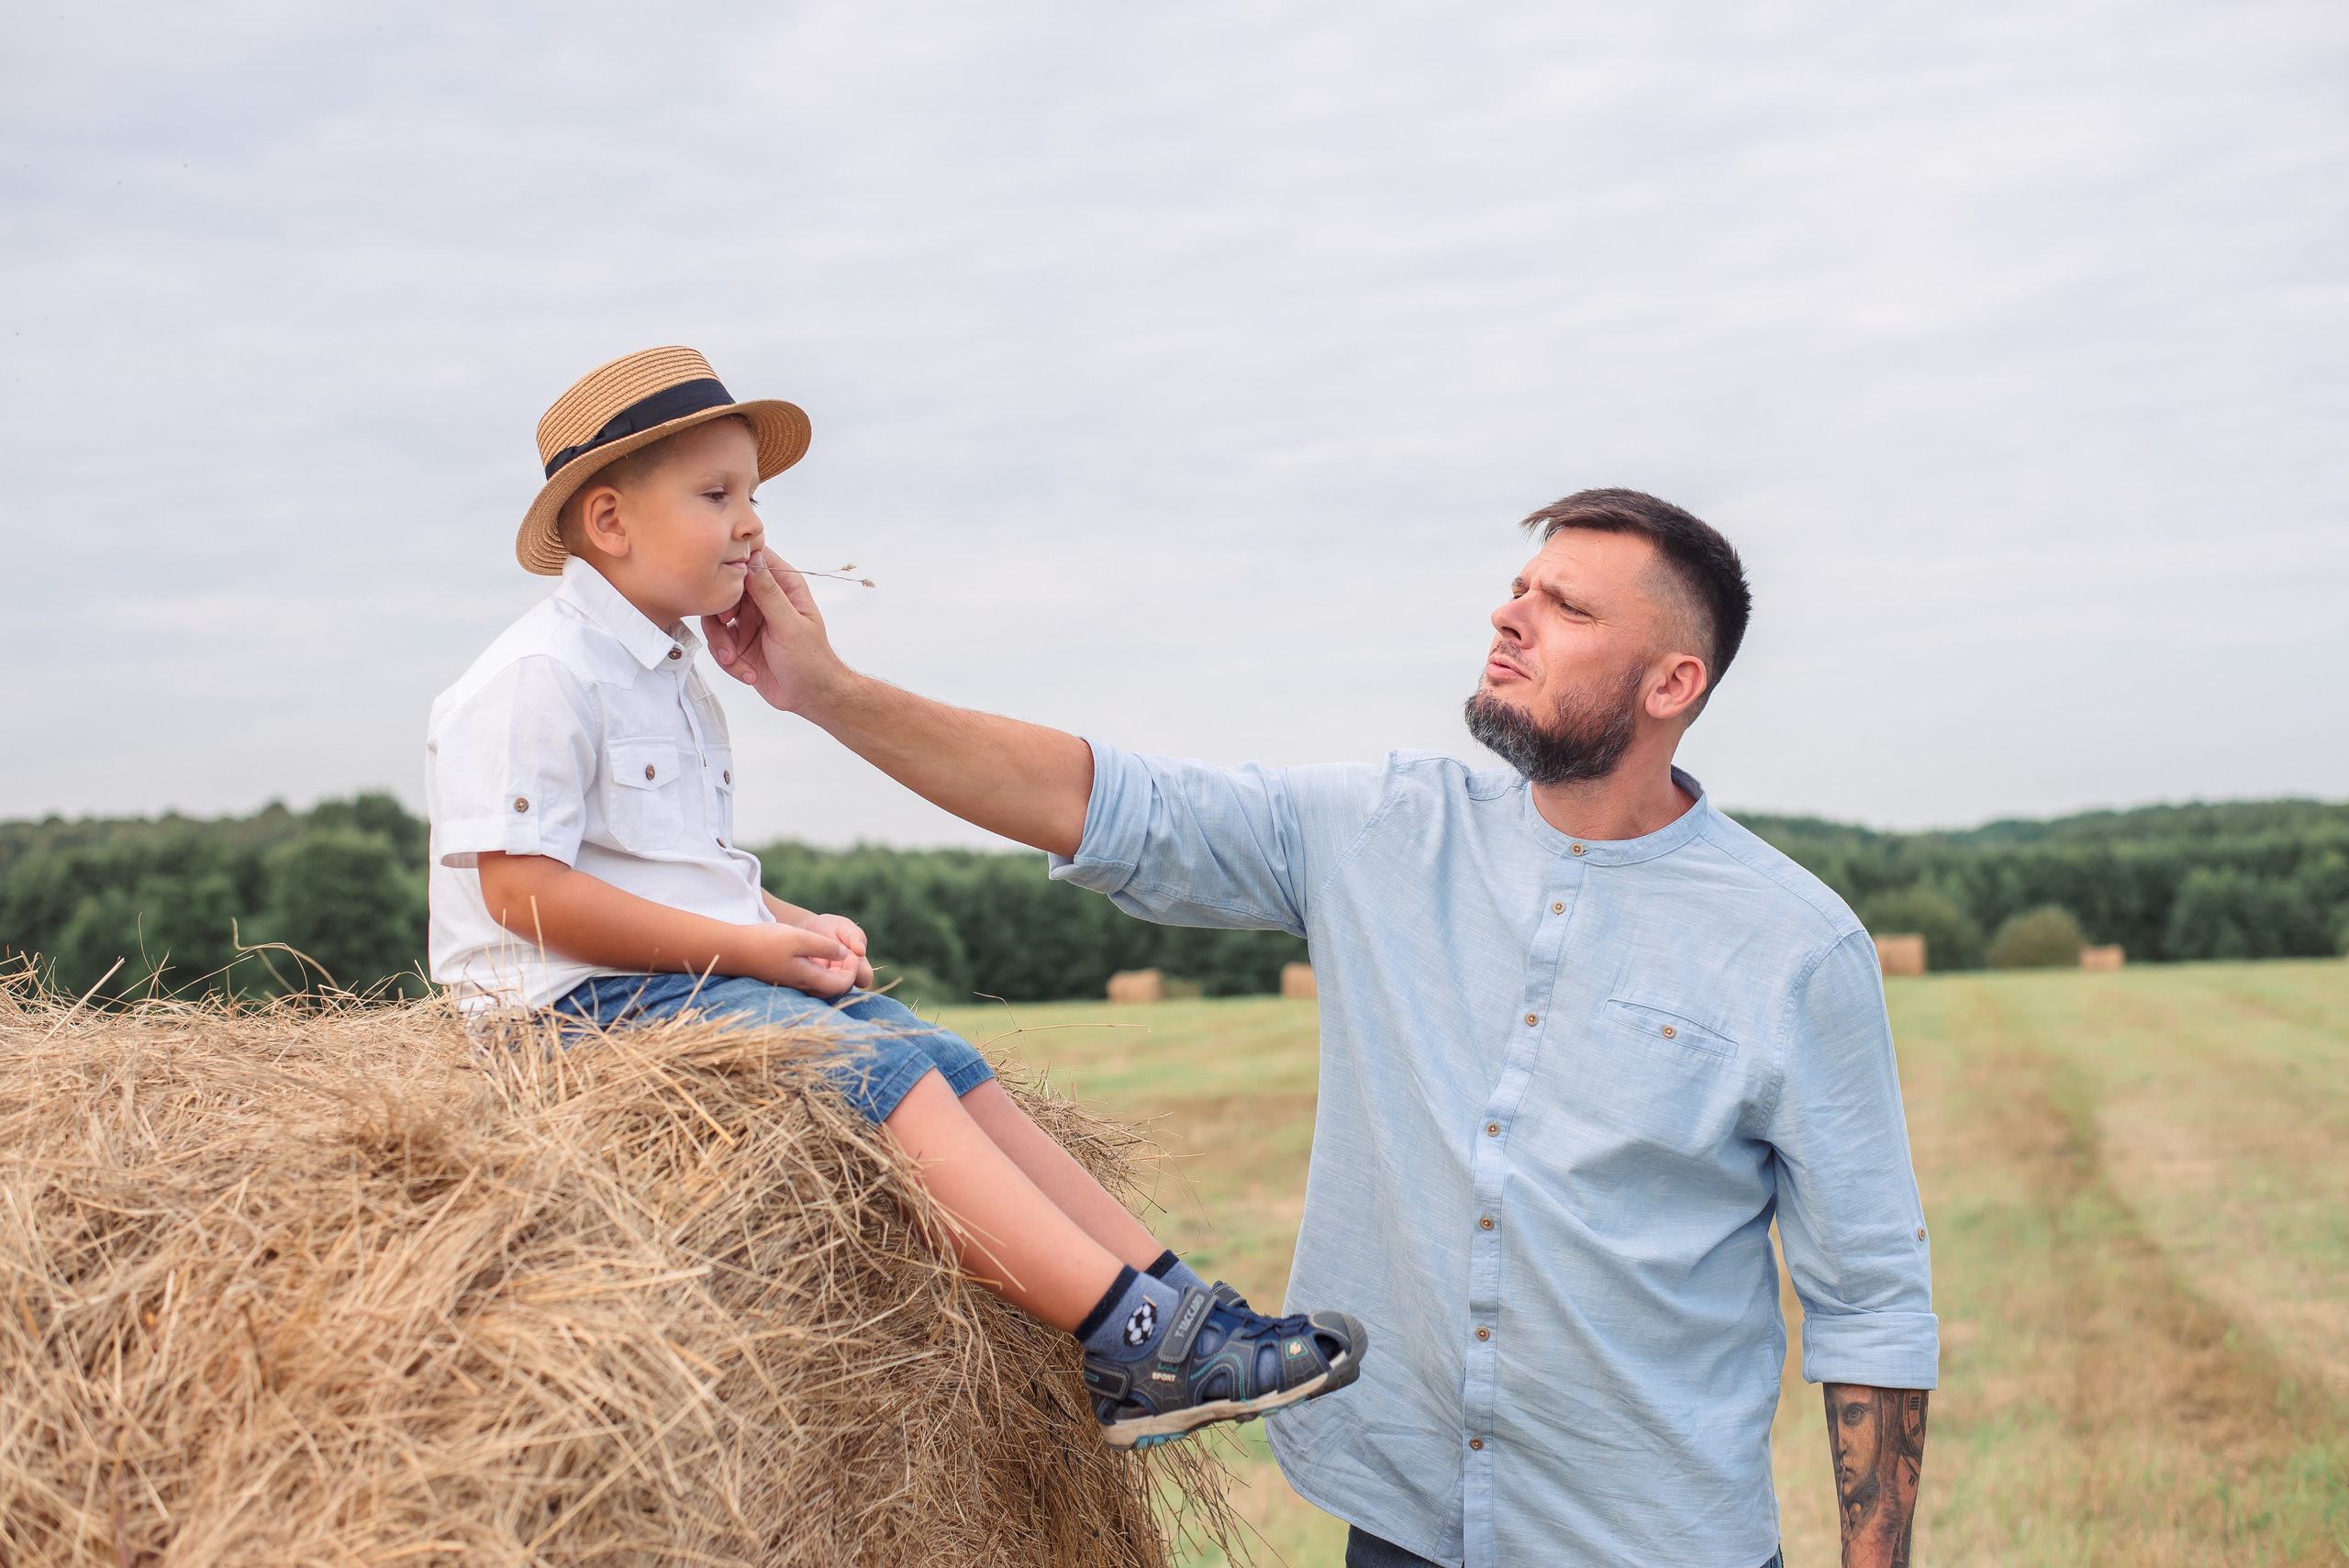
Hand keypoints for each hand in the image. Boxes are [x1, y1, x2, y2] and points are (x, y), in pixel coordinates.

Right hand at [704, 551, 847, 713]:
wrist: (810, 697)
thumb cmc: (810, 660)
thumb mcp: (789, 625)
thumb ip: (769, 593)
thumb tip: (752, 557)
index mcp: (784, 586)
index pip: (754, 557)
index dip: (735, 565)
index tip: (726, 583)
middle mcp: (764, 599)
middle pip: (725, 589)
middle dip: (721, 611)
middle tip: (727, 626)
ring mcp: (749, 620)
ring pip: (715, 618)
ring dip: (721, 643)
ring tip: (733, 660)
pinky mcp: (739, 642)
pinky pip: (718, 643)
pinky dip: (728, 661)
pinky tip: (749, 674)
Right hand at [748, 920, 858, 995]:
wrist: (735, 948)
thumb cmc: (767, 941)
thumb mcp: (800, 938)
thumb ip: (825, 947)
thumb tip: (845, 954)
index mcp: (808, 978)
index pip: (842, 986)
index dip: (852, 970)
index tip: (850, 952)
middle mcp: (802, 986)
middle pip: (834, 989)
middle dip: (846, 972)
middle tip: (846, 952)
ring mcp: (793, 984)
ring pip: (823, 985)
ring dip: (834, 971)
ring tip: (834, 952)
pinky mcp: (786, 979)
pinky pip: (810, 980)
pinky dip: (820, 970)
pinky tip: (815, 954)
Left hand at [799, 912, 875, 989]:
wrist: (801, 930)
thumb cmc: (827, 927)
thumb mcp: (843, 926)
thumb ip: (856, 935)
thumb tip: (861, 951)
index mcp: (857, 967)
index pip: (865, 978)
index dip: (857, 968)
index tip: (847, 953)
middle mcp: (843, 979)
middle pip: (847, 988)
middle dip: (838, 974)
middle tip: (828, 957)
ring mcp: (826, 986)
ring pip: (828, 992)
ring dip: (822, 977)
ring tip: (814, 959)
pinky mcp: (810, 988)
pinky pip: (811, 991)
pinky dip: (808, 978)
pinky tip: (803, 965)